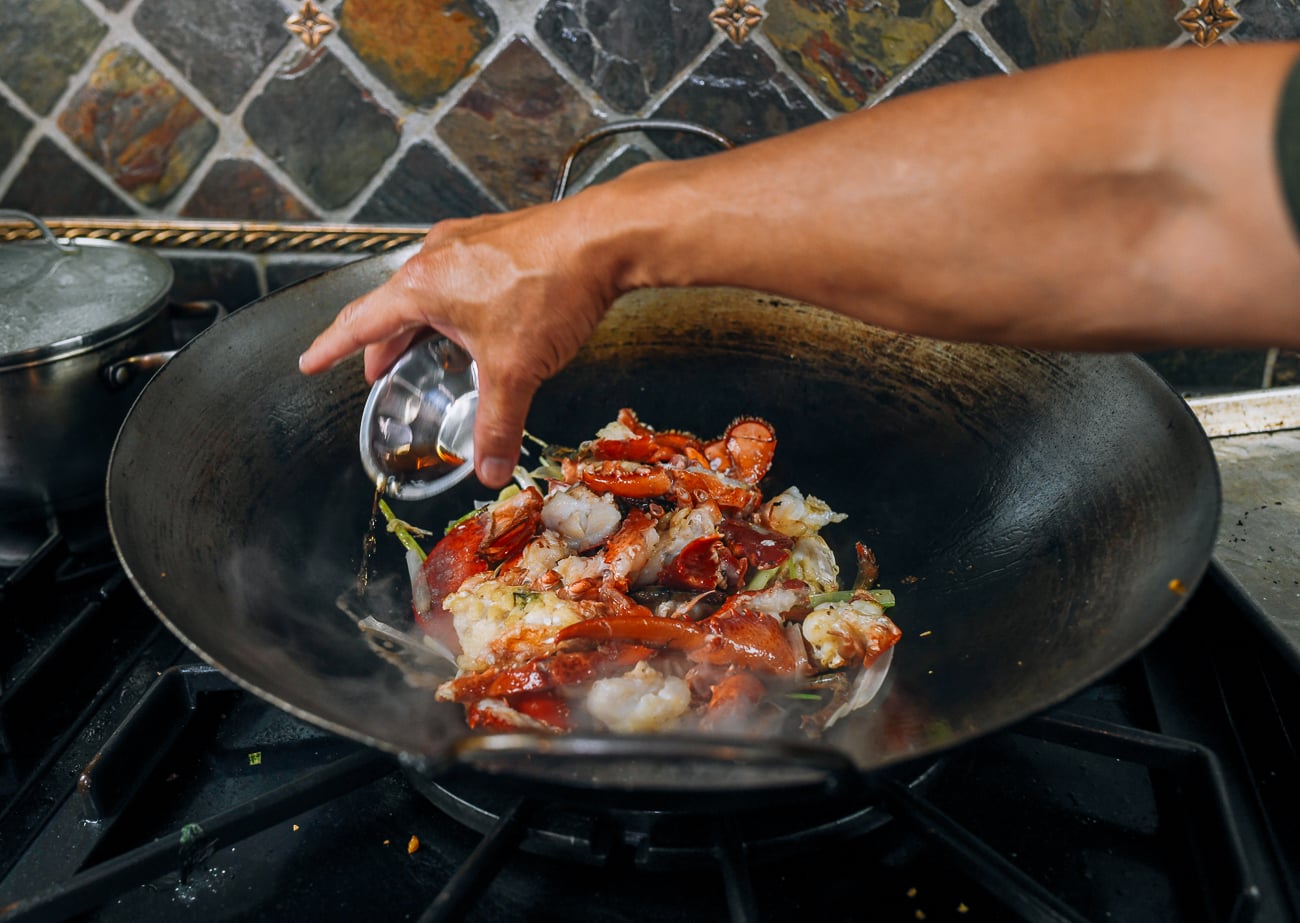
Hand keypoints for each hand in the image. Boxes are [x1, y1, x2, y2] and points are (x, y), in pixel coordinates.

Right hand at [299, 201, 614, 487]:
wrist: (603, 237)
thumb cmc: (551, 288)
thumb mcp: (516, 370)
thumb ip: (498, 425)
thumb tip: (489, 469)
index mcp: (421, 286)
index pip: (361, 323)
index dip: (332, 348)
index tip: (308, 360)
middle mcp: (436, 255)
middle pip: (392, 305)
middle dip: (381, 343)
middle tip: (373, 371)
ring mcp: (467, 242)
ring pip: (428, 288)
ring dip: (420, 323)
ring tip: (425, 350)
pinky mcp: (498, 239)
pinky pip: (459, 275)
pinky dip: (453, 304)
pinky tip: (476, 322)